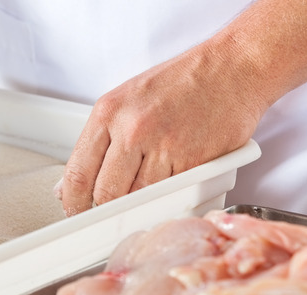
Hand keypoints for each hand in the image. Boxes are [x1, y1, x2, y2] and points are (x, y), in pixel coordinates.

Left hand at [56, 44, 263, 215]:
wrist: (234, 67)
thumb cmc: (181, 82)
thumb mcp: (126, 100)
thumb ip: (98, 141)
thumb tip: (72, 181)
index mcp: (109, 112)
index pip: (77, 173)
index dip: (73, 202)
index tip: (76, 211)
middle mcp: (133, 129)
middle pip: (105, 194)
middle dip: (102, 210)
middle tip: (105, 214)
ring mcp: (164, 147)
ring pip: (137, 200)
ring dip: (136, 207)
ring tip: (140, 198)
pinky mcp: (194, 162)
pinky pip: (171, 195)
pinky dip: (166, 199)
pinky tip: (168, 186)